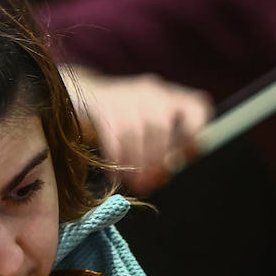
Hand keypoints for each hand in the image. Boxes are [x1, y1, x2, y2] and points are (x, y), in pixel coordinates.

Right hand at [61, 65, 211, 193]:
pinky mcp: (100, 104)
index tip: (183, 159)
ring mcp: (125, 95)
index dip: (193, 135)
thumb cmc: (122, 124)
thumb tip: (165, 174)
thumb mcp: (150, 132)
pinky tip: (115, 175)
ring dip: (135, 162)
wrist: (79, 99)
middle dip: (154, 159)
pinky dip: (116, 158)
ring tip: (133, 182)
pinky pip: (112, 134)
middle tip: (149, 183)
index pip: (196, 108)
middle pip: (159, 125)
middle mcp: (152, 92)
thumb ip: (165, 151)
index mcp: (172, 98)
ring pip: (135, 130)